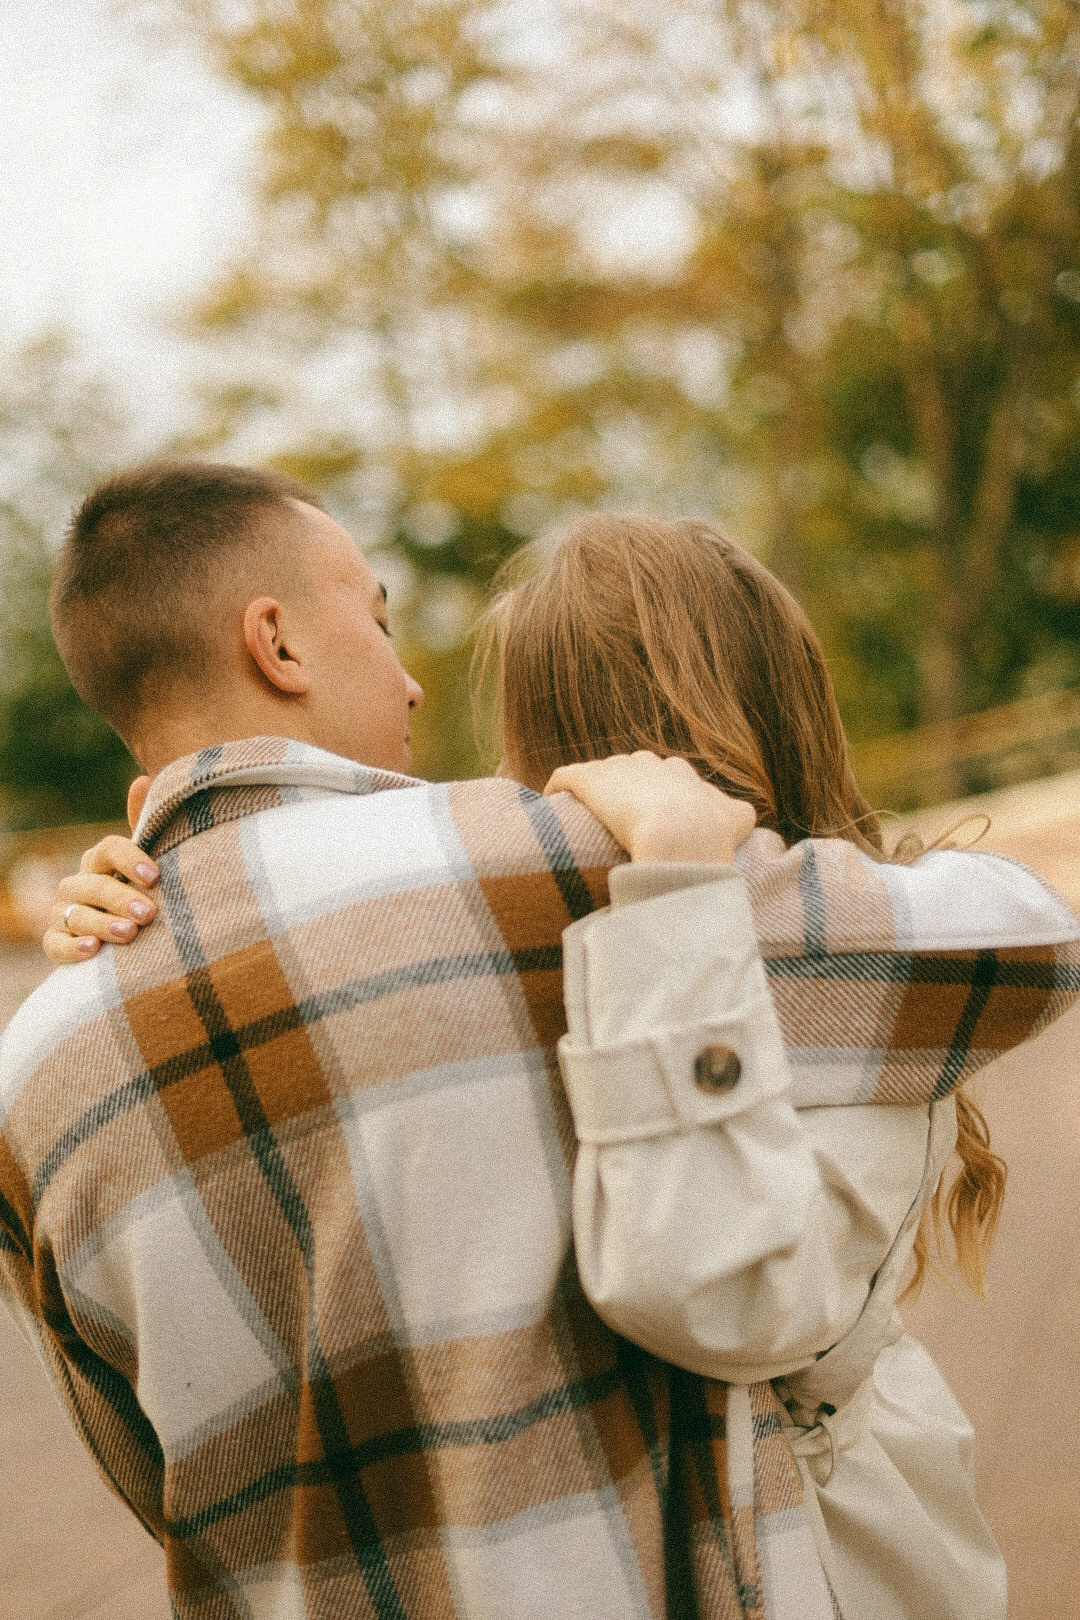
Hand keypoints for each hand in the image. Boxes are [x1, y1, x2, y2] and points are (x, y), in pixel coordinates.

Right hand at [43, 836, 158, 964]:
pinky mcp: (55, 940)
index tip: (154, 878)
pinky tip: (93, 949)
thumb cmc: (147, 909)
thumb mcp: (156, 891)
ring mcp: (63, 912)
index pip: (110, 849)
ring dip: (102, 923)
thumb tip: (205, 868)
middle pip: (94, 884)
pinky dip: (72, 946)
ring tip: (129, 933)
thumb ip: (166, 880)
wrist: (121, 946)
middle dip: (121, 898)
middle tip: (148, 913)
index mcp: (102, 863)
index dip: (129, 859)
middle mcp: (79, 884)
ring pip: (76, 914)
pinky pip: (55, 943)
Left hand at [544, 751, 755, 863]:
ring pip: (601, 774)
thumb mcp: (737, 820)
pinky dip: (558, 787)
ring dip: (592, 792)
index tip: (650, 817)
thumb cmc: (709, 835)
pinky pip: (566, 777)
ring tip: (581, 818)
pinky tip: (551, 801)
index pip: (666, 774)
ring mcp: (618, 770)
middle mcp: (650, 764)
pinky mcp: (589, 781)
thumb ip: (736, 814)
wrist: (682, 837)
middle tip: (617, 820)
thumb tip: (743, 815)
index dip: (656, 794)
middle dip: (625, 789)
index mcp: (680, 772)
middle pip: (632, 769)